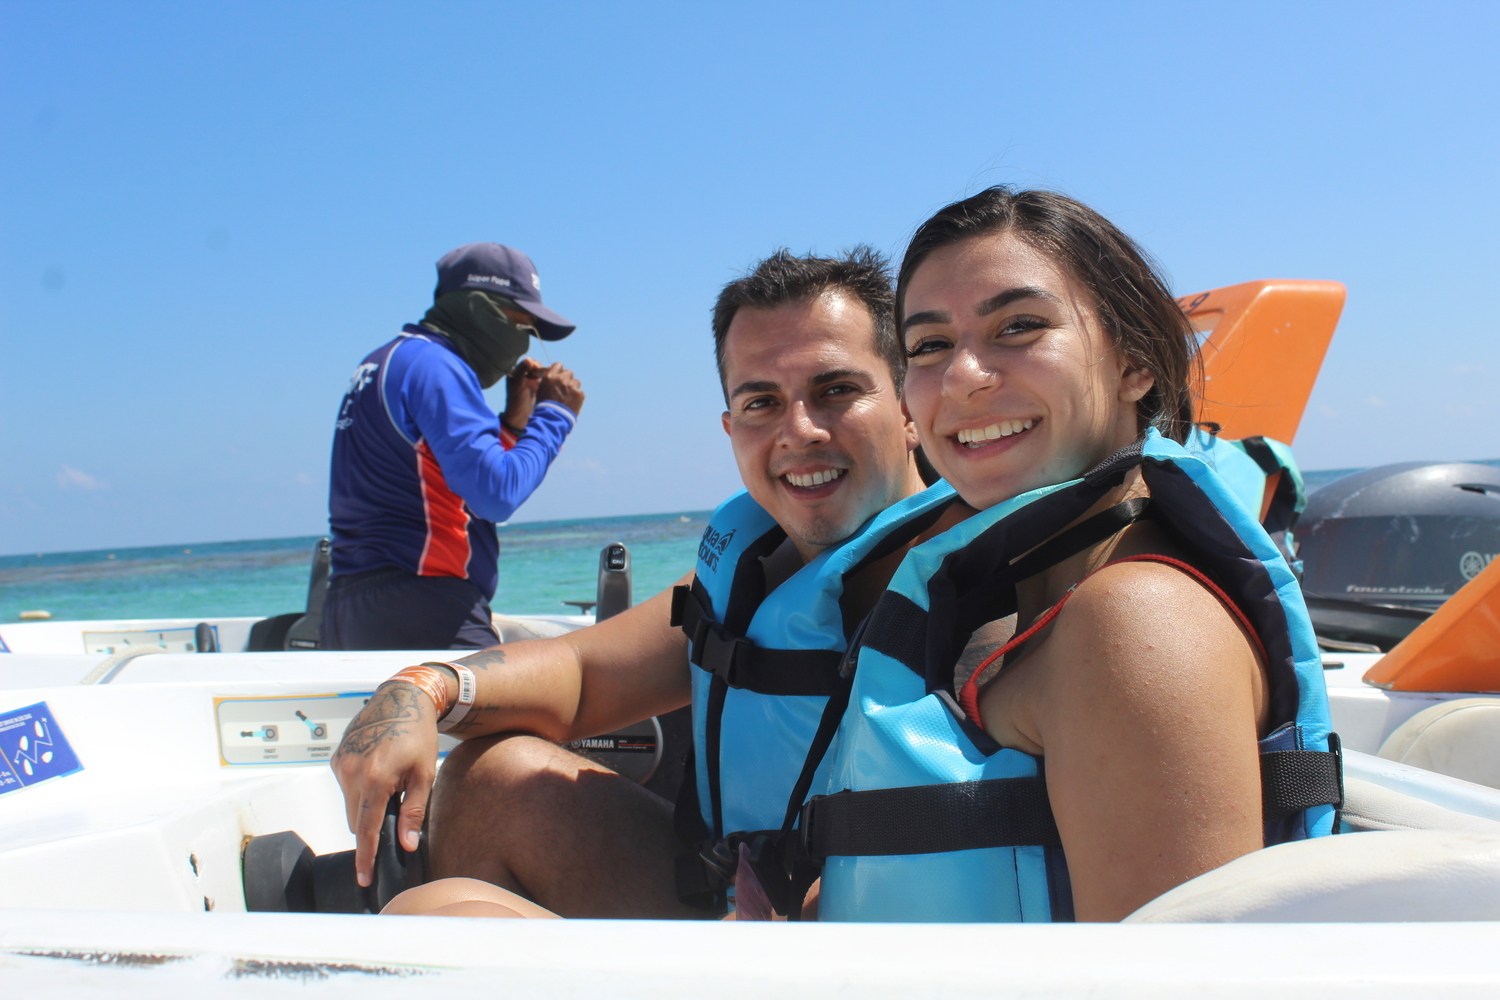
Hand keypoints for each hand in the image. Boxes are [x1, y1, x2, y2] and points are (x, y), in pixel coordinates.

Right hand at [330, 681, 439, 887]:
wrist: (401, 699)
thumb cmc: (418, 736)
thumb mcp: (424, 775)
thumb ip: (414, 811)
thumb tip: (406, 844)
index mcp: (375, 780)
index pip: (367, 830)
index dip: (366, 857)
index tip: (364, 879)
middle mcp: (351, 773)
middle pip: (356, 821)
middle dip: (372, 824)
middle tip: (396, 806)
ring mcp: (340, 764)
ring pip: (350, 804)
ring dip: (366, 804)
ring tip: (390, 780)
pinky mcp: (336, 757)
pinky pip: (345, 786)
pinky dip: (359, 787)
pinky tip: (377, 768)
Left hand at [501, 358, 543, 430]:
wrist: (519, 417)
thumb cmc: (516, 400)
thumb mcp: (518, 384)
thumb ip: (522, 370)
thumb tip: (529, 359)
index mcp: (516, 373)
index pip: (528, 362)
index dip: (534, 364)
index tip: (537, 369)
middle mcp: (523, 376)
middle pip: (536, 367)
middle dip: (542, 369)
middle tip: (545, 375)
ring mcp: (531, 383)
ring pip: (542, 373)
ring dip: (547, 375)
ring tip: (549, 379)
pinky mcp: (537, 389)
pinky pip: (545, 380)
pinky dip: (549, 380)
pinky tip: (552, 384)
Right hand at [535, 362, 584, 415]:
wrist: (552, 419)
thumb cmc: (543, 406)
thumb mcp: (540, 390)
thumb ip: (547, 381)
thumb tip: (551, 378)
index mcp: (550, 376)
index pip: (558, 365)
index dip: (559, 371)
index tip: (559, 376)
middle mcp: (562, 379)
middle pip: (569, 373)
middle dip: (567, 379)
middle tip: (564, 388)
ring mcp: (572, 386)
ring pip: (576, 382)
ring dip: (573, 387)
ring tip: (568, 397)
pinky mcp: (579, 394)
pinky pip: (580, 392)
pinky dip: (577, 397)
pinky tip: (572, 402)